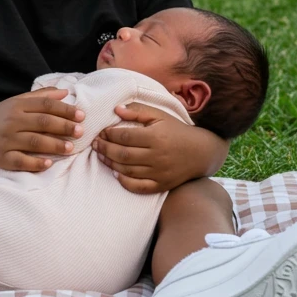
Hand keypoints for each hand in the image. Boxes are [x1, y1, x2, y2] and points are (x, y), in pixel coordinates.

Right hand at [0, 89, 84, 172]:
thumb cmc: (3, 115)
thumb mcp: (19, 101)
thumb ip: (42, 96)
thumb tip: (66, 92)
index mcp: (18, 105)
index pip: (45, 105)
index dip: (65, 110)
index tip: (81, 115)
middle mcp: (12, 121)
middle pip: (42, 122)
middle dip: (63, 127)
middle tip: (80, 131)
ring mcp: (6, 140)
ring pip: (34, 142)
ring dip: (54, 145)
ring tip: (70, 148)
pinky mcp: (1, 157)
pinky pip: (20, 161)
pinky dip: (34, 163)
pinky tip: (48, 163)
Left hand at [93, 103, 212, 193]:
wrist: (200, 152)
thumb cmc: (176, 130)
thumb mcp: (159, 115)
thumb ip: (137, 110)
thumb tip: (116, 109)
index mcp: (155, 136)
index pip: (125, 136)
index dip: (109, 134)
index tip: (102, 132)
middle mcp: (157, 156)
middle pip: (123, 154)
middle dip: (104, 149)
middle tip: (95, 144)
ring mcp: (159, 173)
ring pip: (128, 171)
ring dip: (110, 163)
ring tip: (101, 156)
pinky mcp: (161, 185)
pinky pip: (138, 187)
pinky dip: (124, 182)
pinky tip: (116, 173)